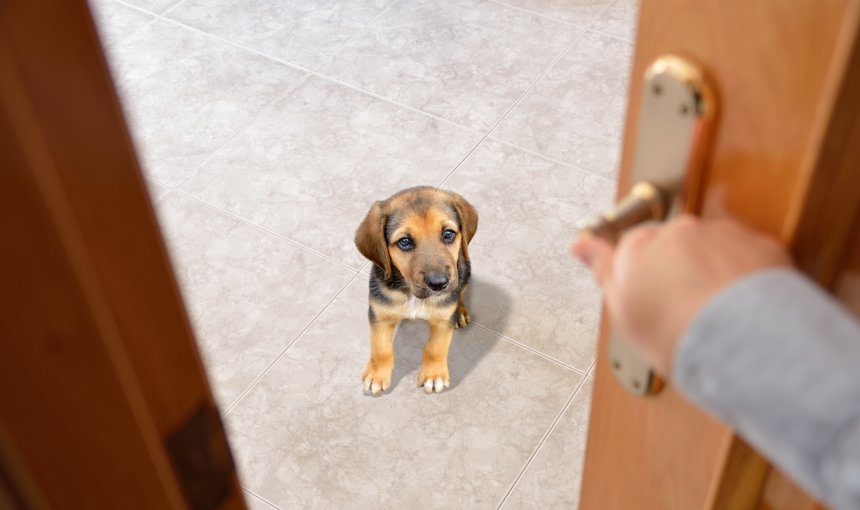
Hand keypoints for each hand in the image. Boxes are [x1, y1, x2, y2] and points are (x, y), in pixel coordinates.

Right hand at [572, 215, 791, 375]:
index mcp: (637, 246)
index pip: (632, 249)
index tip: (652, 294)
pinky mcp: (757, 242)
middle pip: (674, 246)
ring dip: (713, 270)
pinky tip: (742, 304)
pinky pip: (747, 253)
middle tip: (685, 308)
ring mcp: (718, 234)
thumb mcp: (623, 310)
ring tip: (717, 310)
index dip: (642, 276)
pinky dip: (746, 273)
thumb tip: (580, 245)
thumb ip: (602, 269)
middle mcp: (677, 231)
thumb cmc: (677, 333)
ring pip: (711, 247)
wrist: (740, 341)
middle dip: (679, 269)